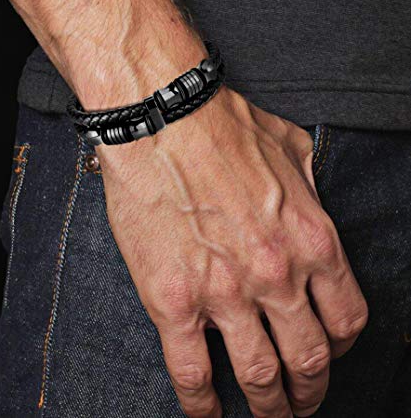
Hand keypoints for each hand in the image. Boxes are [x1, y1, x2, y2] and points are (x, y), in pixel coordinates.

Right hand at [96, 86, 367, 417]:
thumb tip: (313, 203)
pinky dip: (202, 406)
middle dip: (309, 392)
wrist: (162, 119)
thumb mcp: (292, 148)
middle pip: (309, 360)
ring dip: (268, 407)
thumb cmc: (224, 127)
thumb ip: (313, 185)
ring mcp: (225, 293)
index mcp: (311, 240)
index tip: (326, 354)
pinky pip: (193, 373)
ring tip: (265, 415)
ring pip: (259, 377)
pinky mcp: (173, 301)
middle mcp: (277, 275)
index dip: (339, 348)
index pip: (346, 319)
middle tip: (300, 402)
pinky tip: (207, 414)